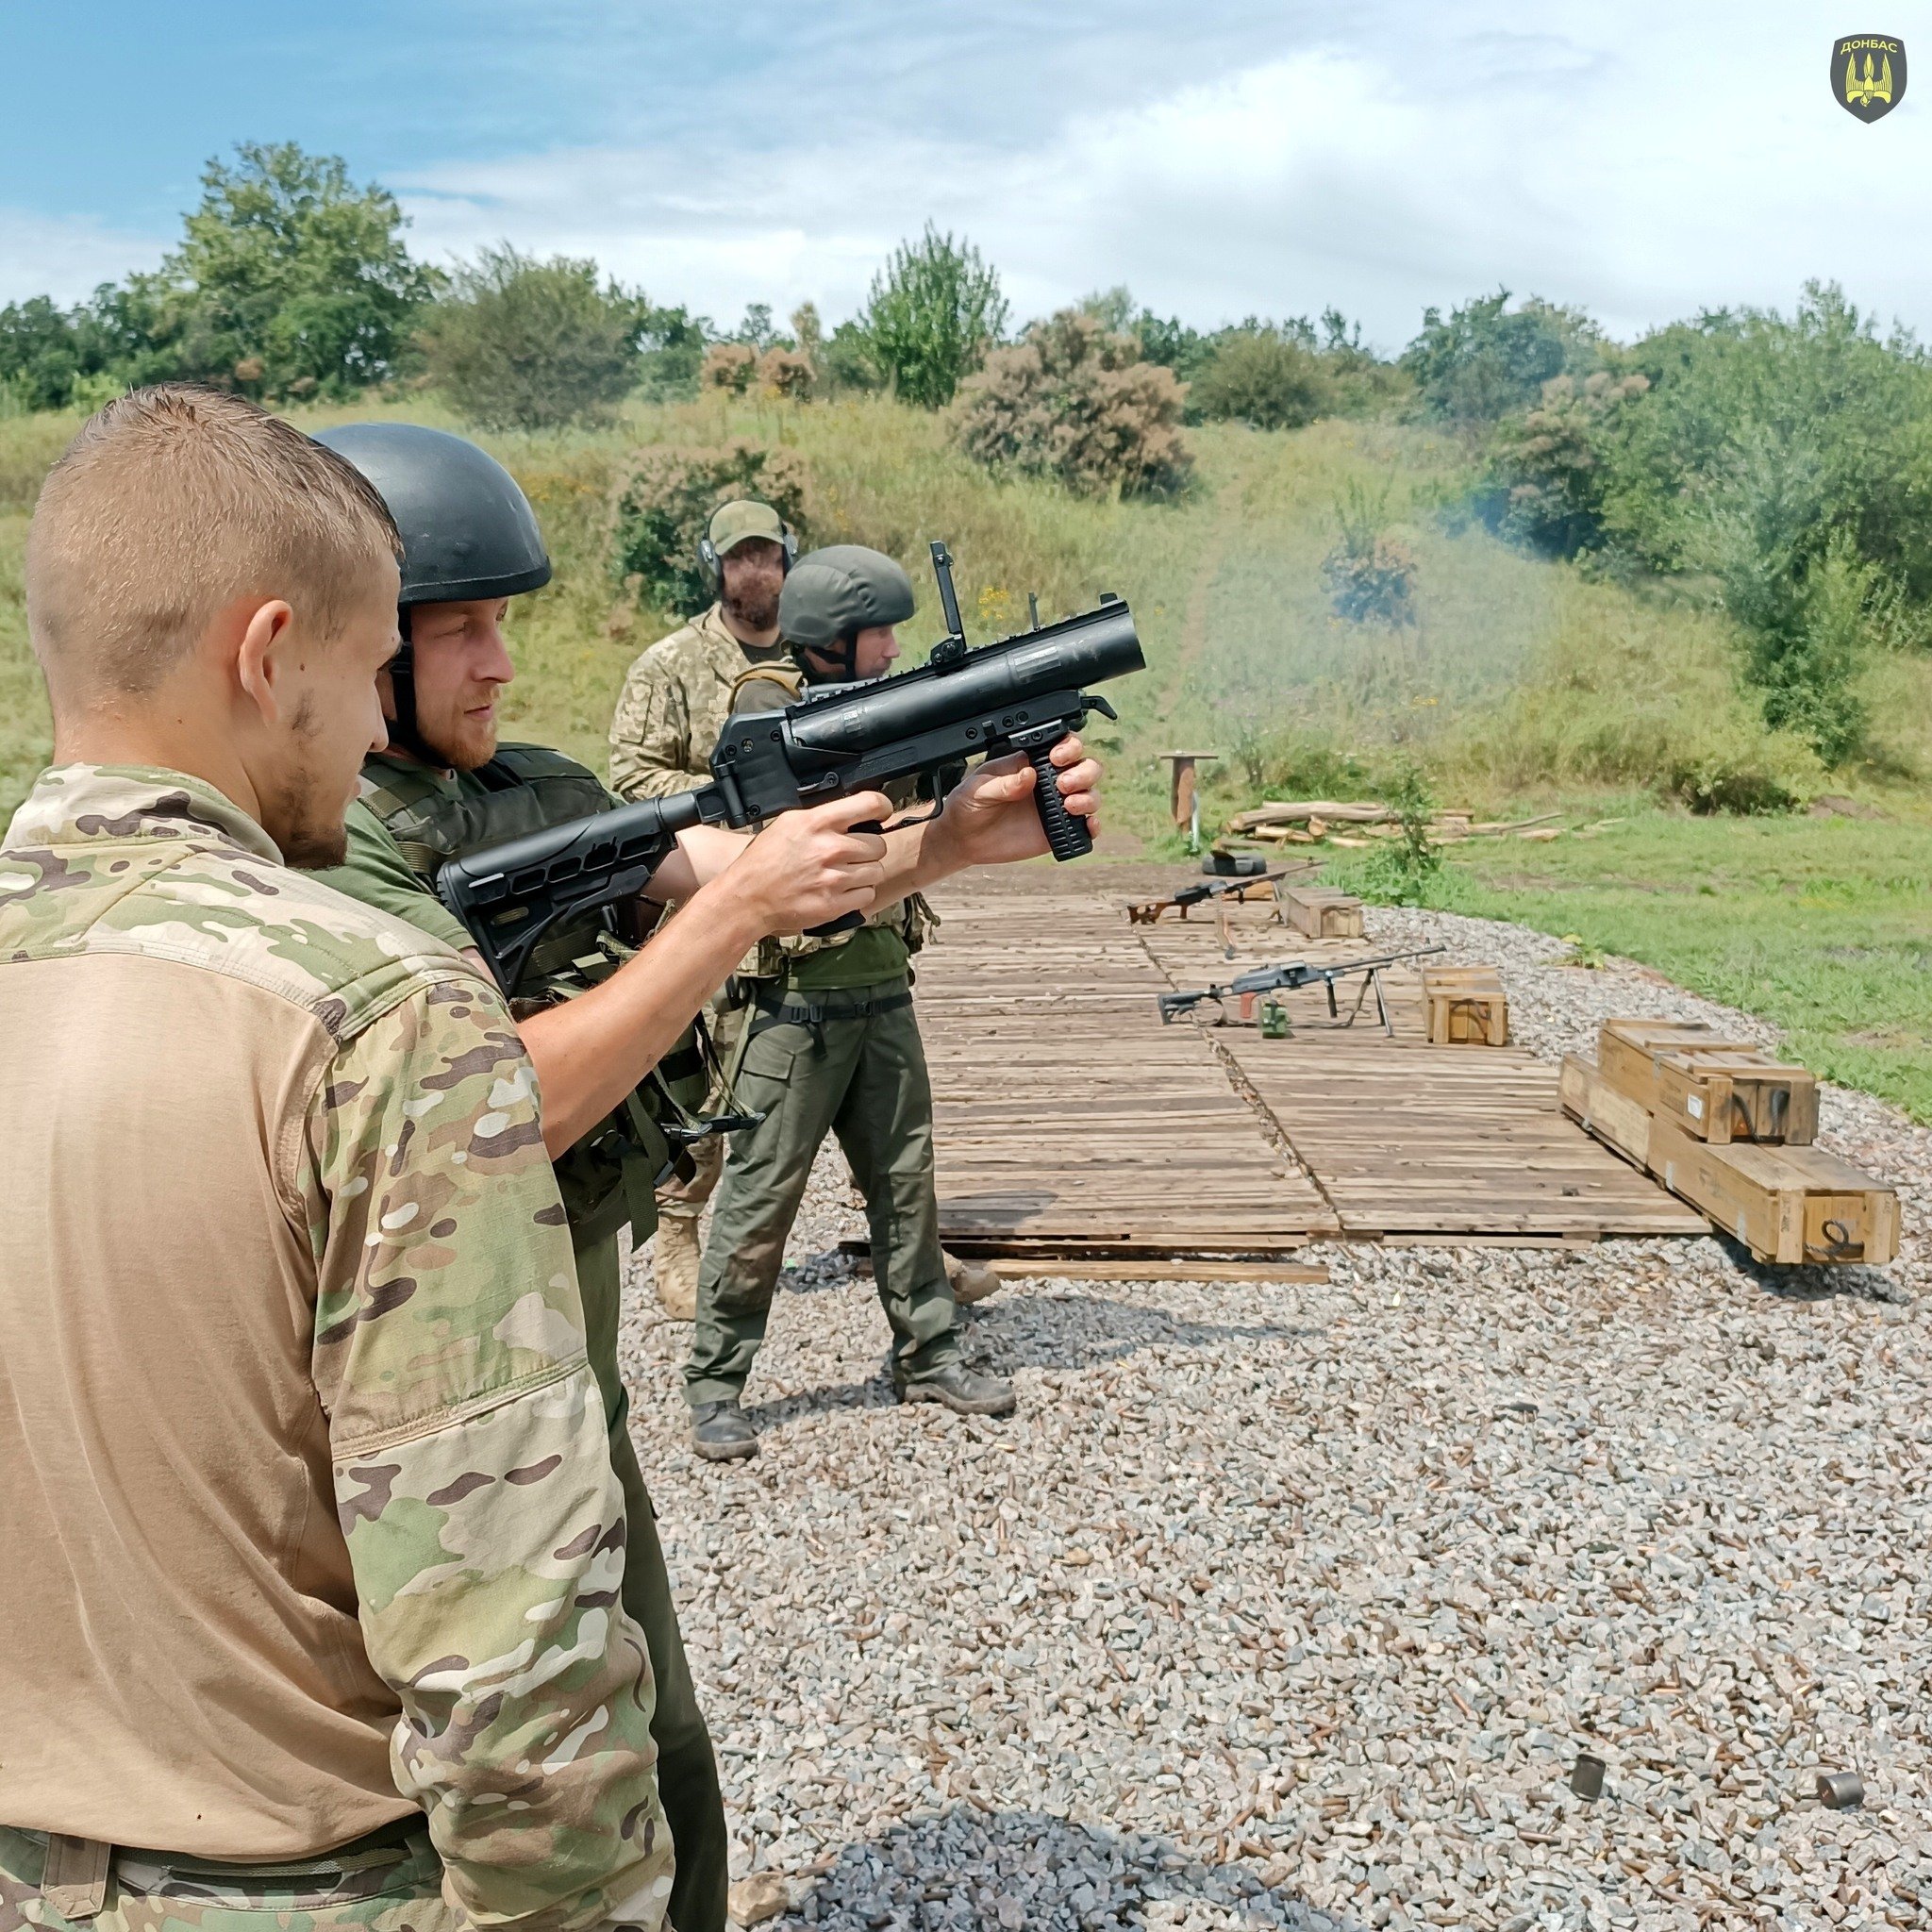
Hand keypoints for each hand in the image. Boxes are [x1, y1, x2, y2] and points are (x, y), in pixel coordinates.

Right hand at [716, 791, 890, 934]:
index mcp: (818, 823)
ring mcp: (833, 878)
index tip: (881, 813)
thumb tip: (852, 812)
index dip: (882, 807)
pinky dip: (859, 894)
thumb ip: (822, 816)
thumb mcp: (789, 823)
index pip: (870, 804)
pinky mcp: (835, 904)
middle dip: (868, 849)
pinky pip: (868, 894)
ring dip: (865, 872)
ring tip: (844, 874)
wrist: (747, 897)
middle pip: (878, 844)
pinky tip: (842, 890)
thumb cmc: (764, 860)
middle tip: (851, 854)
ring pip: (876, 871)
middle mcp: (829, 849)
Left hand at [929, 734, 1103, 870]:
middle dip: (1083, 772)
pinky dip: (1093, 826)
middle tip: (1063, 784)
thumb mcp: (978, 788)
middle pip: (1085, 767)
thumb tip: (1028, 774)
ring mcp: (1055, 807)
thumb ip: (1003, 783)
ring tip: (1069, 805)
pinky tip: (1087, 826)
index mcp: (1032, 763)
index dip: (1069, 747)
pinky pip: (1084, 826)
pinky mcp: (1057, 831)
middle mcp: (1049, 782)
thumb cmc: (969, 805)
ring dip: (1088, 797)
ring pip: (1090, 795)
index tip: (1057, 758)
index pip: (1063, 746)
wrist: (964, 839)